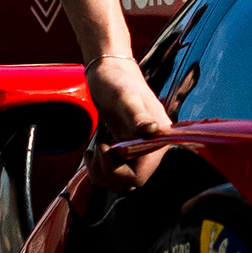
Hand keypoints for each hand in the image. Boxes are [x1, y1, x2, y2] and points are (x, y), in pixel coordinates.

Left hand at [85, 56, 172, 189]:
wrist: (109, 71)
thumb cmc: (117, 80)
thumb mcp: (125, 98)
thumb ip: (138, 117)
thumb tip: (152, 131)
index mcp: (158, 139)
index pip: (140, 175)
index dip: (119, 171)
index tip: (106, 149)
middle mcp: (152, 147)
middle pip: (130, 182)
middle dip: (108, 172)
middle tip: (96, 149)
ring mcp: (138, 150)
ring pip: (121, 181)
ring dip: (102, 173)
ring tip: (93, 152)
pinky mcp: (126, 149)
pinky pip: (115, 173)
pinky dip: (100, 169)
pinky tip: (93, 152)